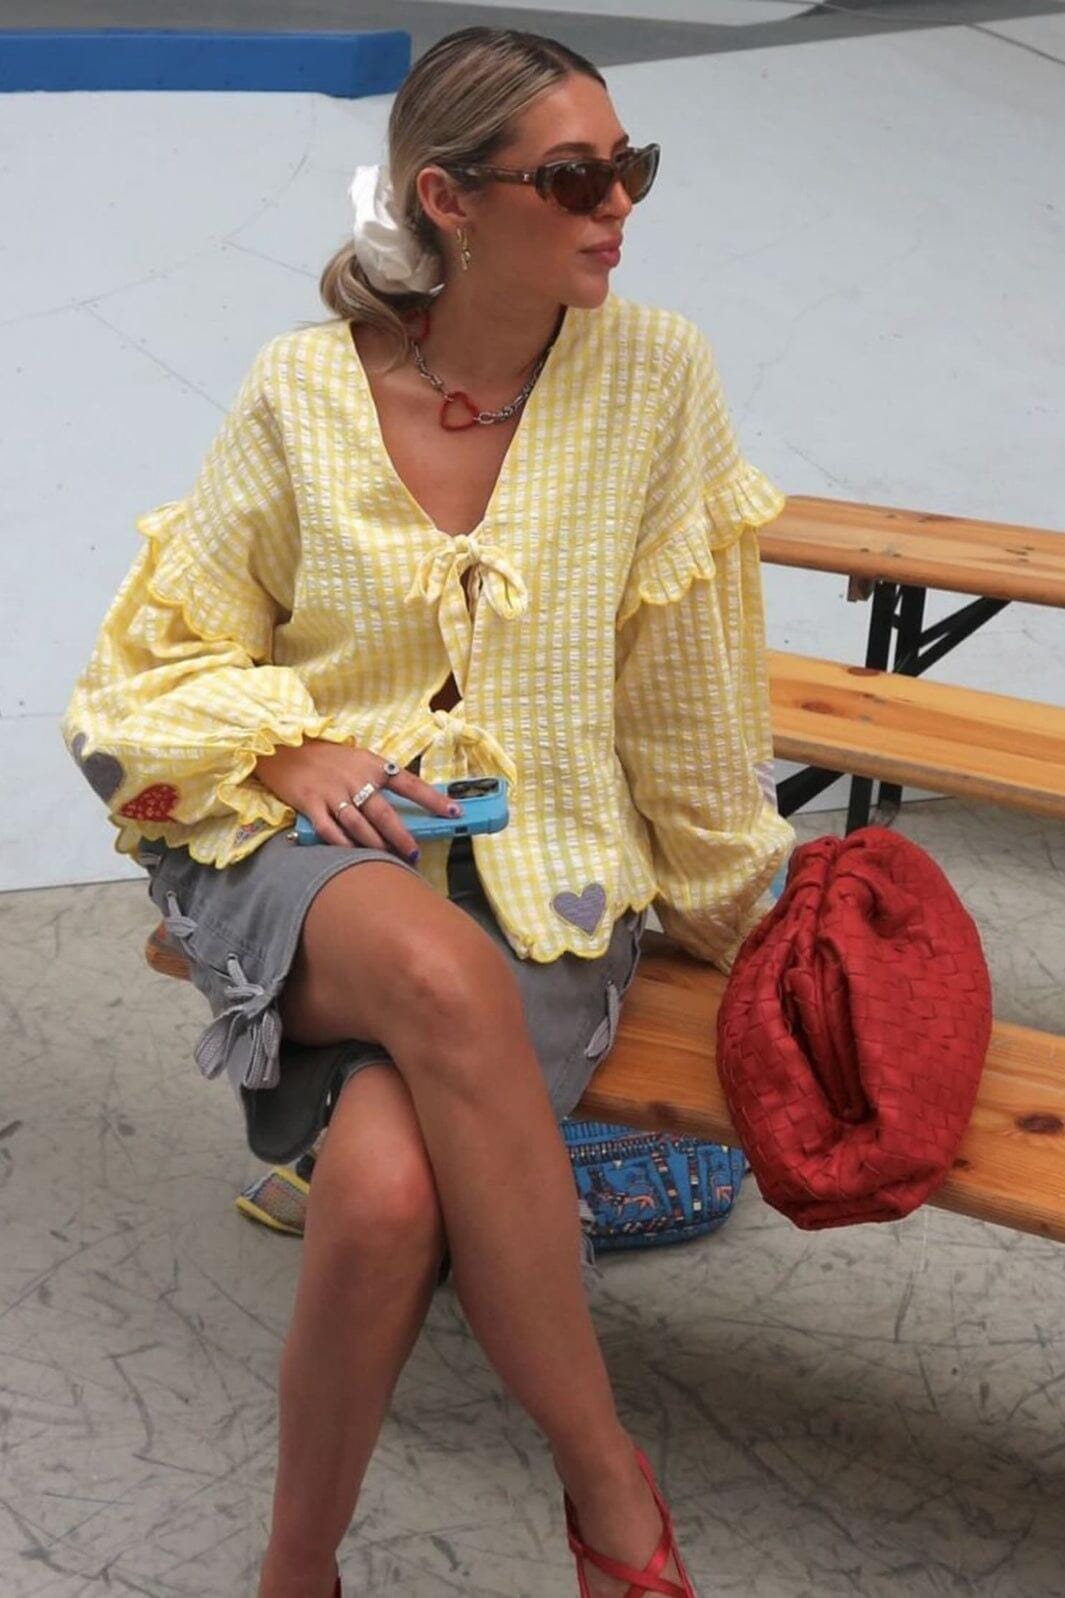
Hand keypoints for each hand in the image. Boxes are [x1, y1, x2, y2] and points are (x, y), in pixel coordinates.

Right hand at [253, 739, 460, 857]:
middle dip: (402, 837)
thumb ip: (379, 777)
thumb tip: (406, 801)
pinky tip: (353, 855)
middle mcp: (355, 779)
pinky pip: (331, 831)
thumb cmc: (325, 755)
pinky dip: (343, 845)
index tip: (454, 812)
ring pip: (360, 826)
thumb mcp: (357, 758)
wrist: (282, 746)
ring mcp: (332, 792)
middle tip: (413, 853)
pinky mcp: (310, 804)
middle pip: (384, 814)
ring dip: (376, 846)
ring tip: (387, 859)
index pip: (409, 783)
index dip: (433, 799)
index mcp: (372, 764)